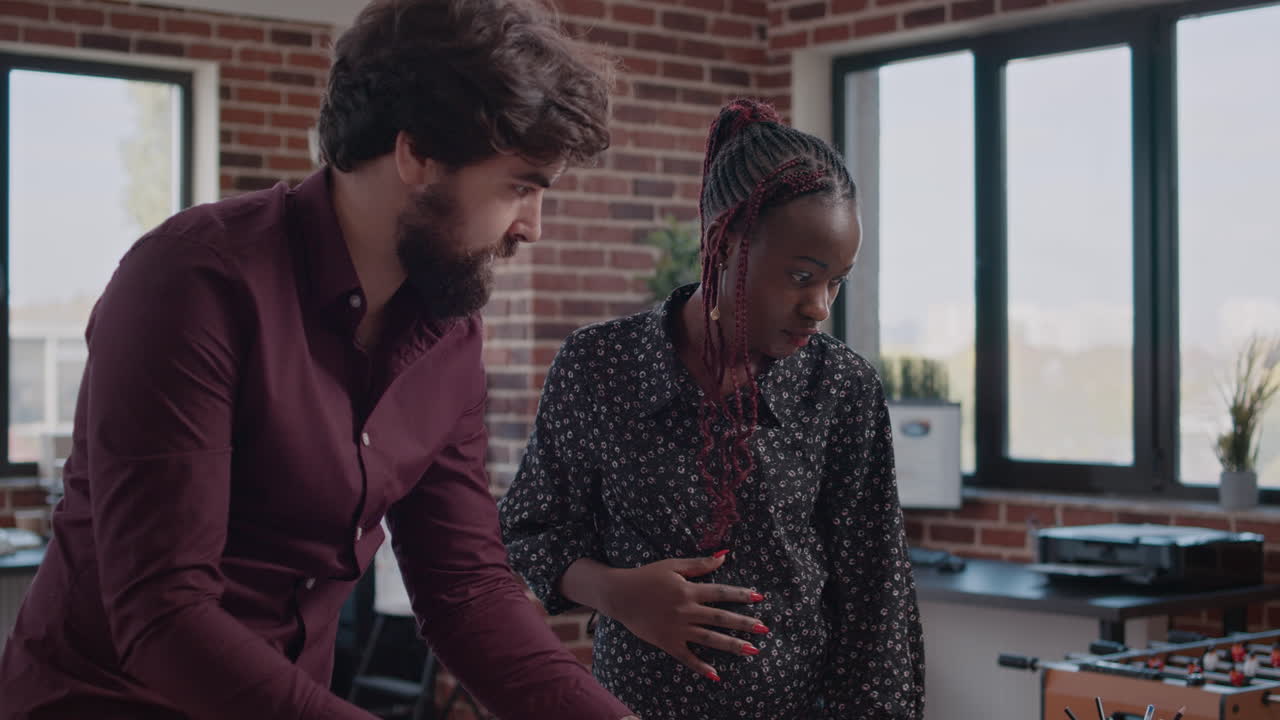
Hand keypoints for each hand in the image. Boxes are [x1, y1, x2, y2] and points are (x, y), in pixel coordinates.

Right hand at [602, 552, 767, 680]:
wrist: (620, 595)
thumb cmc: (647, 576)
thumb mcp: (673, 565)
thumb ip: (699, 564)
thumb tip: (724, 555)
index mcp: (688, 590)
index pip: (721, 593)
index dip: (740, 595)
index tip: (759, 597)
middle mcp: (686, 610)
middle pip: (720, 618)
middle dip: (744, 623)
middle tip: (763, 628)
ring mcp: (677, 628)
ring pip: (709, 639)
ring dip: (732, 645)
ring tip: (752, 650)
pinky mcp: (667, 642)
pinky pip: (686, 657)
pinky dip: (701, 666)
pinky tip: (716, 675)